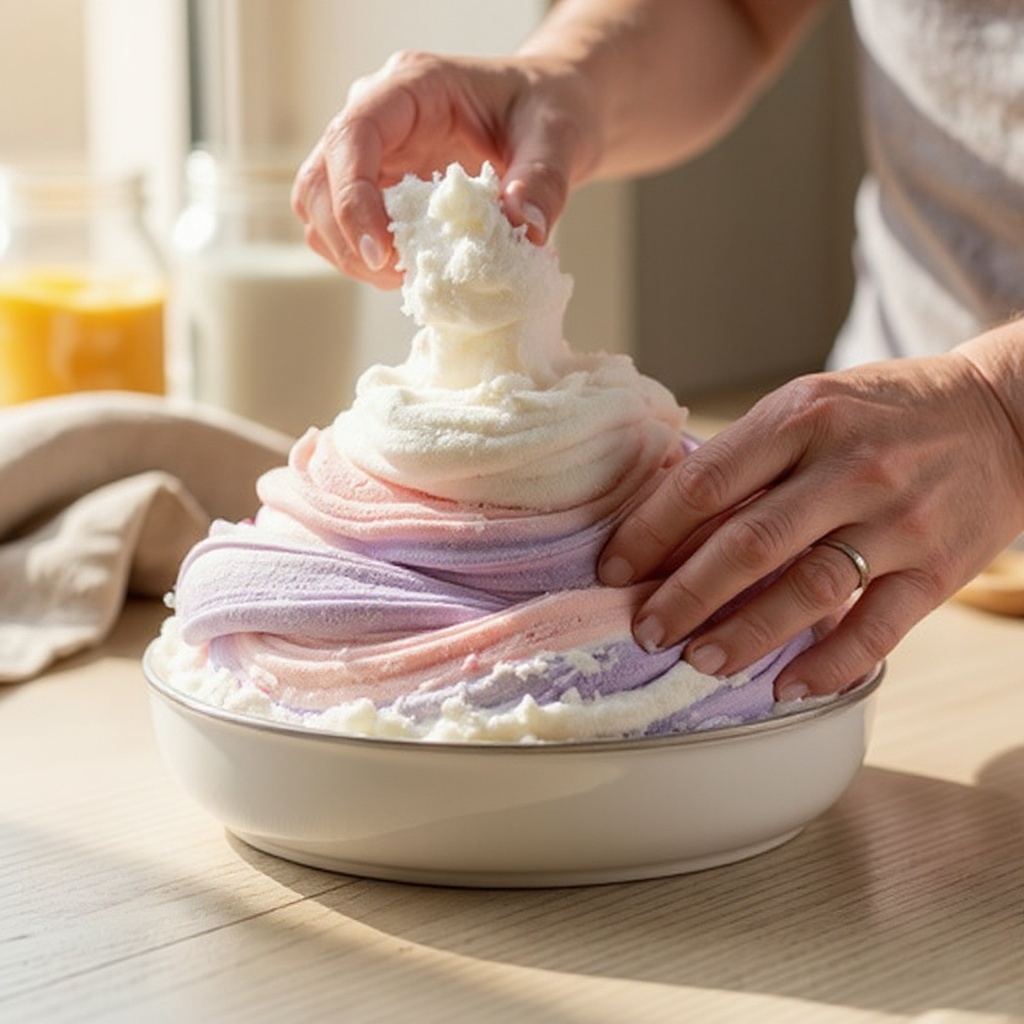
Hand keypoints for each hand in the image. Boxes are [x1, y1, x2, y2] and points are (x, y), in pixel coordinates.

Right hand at [290, 49, 598, 287]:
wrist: (549, 117)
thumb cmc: (549, 111)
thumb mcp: (558, 139)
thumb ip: (542, 182)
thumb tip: (525, 231)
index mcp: (413, 87)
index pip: (352, 137)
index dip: (352, 198)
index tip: (382, 253)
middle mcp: (378, 115)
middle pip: (319, 180)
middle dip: (347, 238)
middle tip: (401, 276)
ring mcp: (372, 153)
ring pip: (320, 210)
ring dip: (351, 255)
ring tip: (407, 277)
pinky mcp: (378, 187)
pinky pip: (345, 229)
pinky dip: (366, 260)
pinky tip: (409, 270)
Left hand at [598, 348, 1023, 697]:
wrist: (1003, 414)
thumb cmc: (884, 413)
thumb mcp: (811, 405)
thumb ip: (748, 456)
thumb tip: (667, 516)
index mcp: (803, 417)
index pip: (706, 483)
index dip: (650, 533)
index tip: (614, 569)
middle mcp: (849, 468)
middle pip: (748, 543)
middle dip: (684, 595)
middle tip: (645, 630)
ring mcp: (897, 520)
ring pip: (806, 590)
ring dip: (745, 635)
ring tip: (699, 662)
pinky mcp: (937, 568)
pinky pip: (877, 629)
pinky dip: (829, 666)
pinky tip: (786, 689)